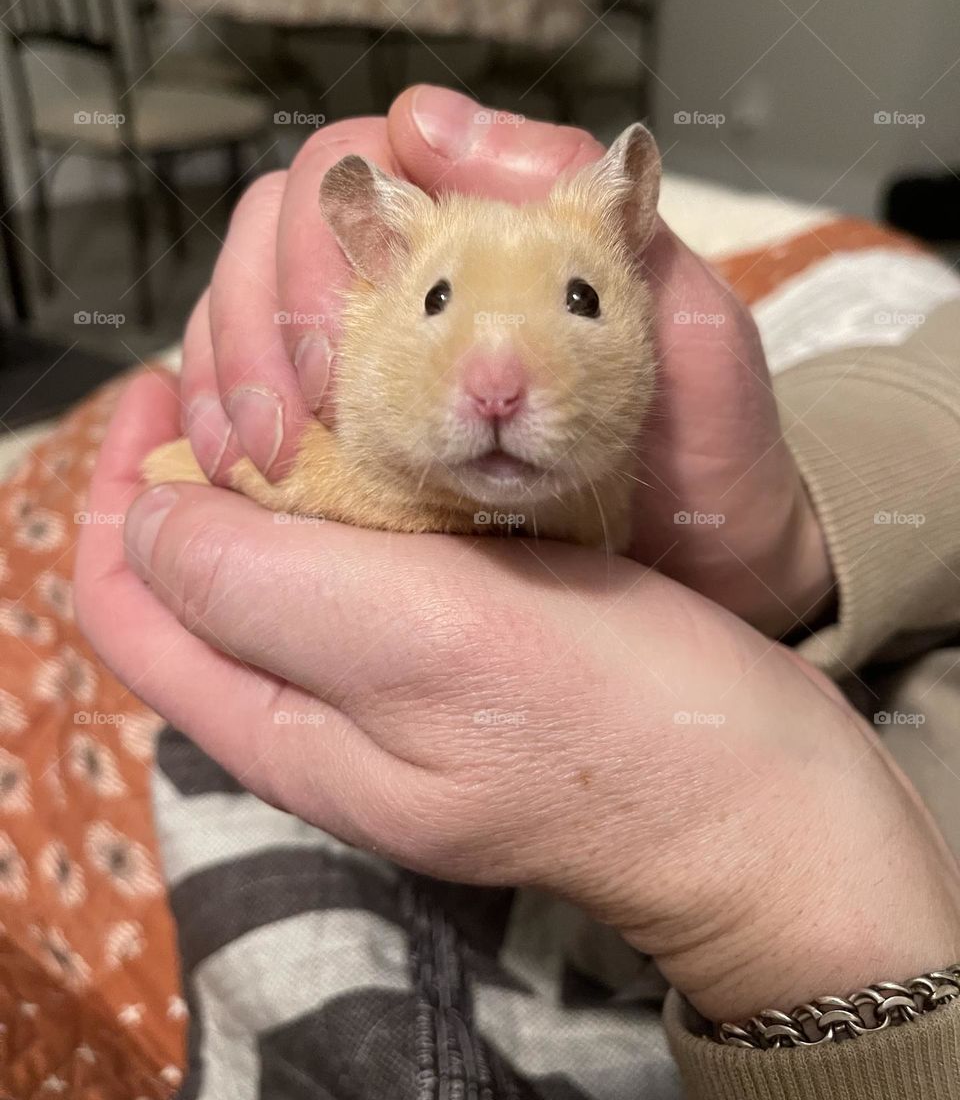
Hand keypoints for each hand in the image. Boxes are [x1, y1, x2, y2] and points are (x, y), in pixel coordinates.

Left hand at [75, 371, 959, 1023]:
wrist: (760, 791)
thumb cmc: (610, 725)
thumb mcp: (423, 644)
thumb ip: (267, 588)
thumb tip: (148, 517)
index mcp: (282, 720)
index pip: (131, 600)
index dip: (119, 488)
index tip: (162, 384)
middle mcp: (320, 703)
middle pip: (197, 574)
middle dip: (198, 462)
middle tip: (253, 365)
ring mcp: (394, 679)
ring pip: (283, 556)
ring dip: (279, 463)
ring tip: (322, 379)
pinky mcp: (462, 648)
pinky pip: (369, 554)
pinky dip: (360, 480)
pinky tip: (408, 430)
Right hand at [178, 87, 830, 635]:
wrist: (704, 583)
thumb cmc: (706, 457)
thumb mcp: (686, 328)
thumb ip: (591, 215)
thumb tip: (428, 118)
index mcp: (493, 230)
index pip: (358, 166)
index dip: (322, 241)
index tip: (346, 344)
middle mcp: (421, 278)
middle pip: (277, 229)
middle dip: (264, 318)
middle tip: (292, 427)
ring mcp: (376, 352)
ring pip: (242, 303)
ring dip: (230, 371)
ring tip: (263, 466)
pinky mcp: (351, 428)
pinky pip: (243, 388)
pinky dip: (222, 420)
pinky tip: (248, 476)